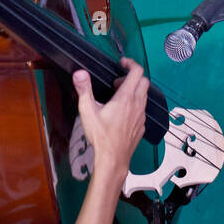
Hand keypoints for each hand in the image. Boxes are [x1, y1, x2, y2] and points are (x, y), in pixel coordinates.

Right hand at [73, 58, 148, 174]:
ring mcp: (141, 117)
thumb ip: (84, 90)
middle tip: (116, 82)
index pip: (137, 72)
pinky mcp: (141, 127)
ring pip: (144, 96)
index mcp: (126, 98)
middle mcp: (137, 105)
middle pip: (144, 82)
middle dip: (132, 77)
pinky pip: (142, 110)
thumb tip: (79, 73)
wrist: (113, 160)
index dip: (131, 63)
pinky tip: (122, 113)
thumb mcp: (88, 111)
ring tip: (117, 97)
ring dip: (134, 91)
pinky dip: (135, 105)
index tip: (122, 62)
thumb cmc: (101, 136)